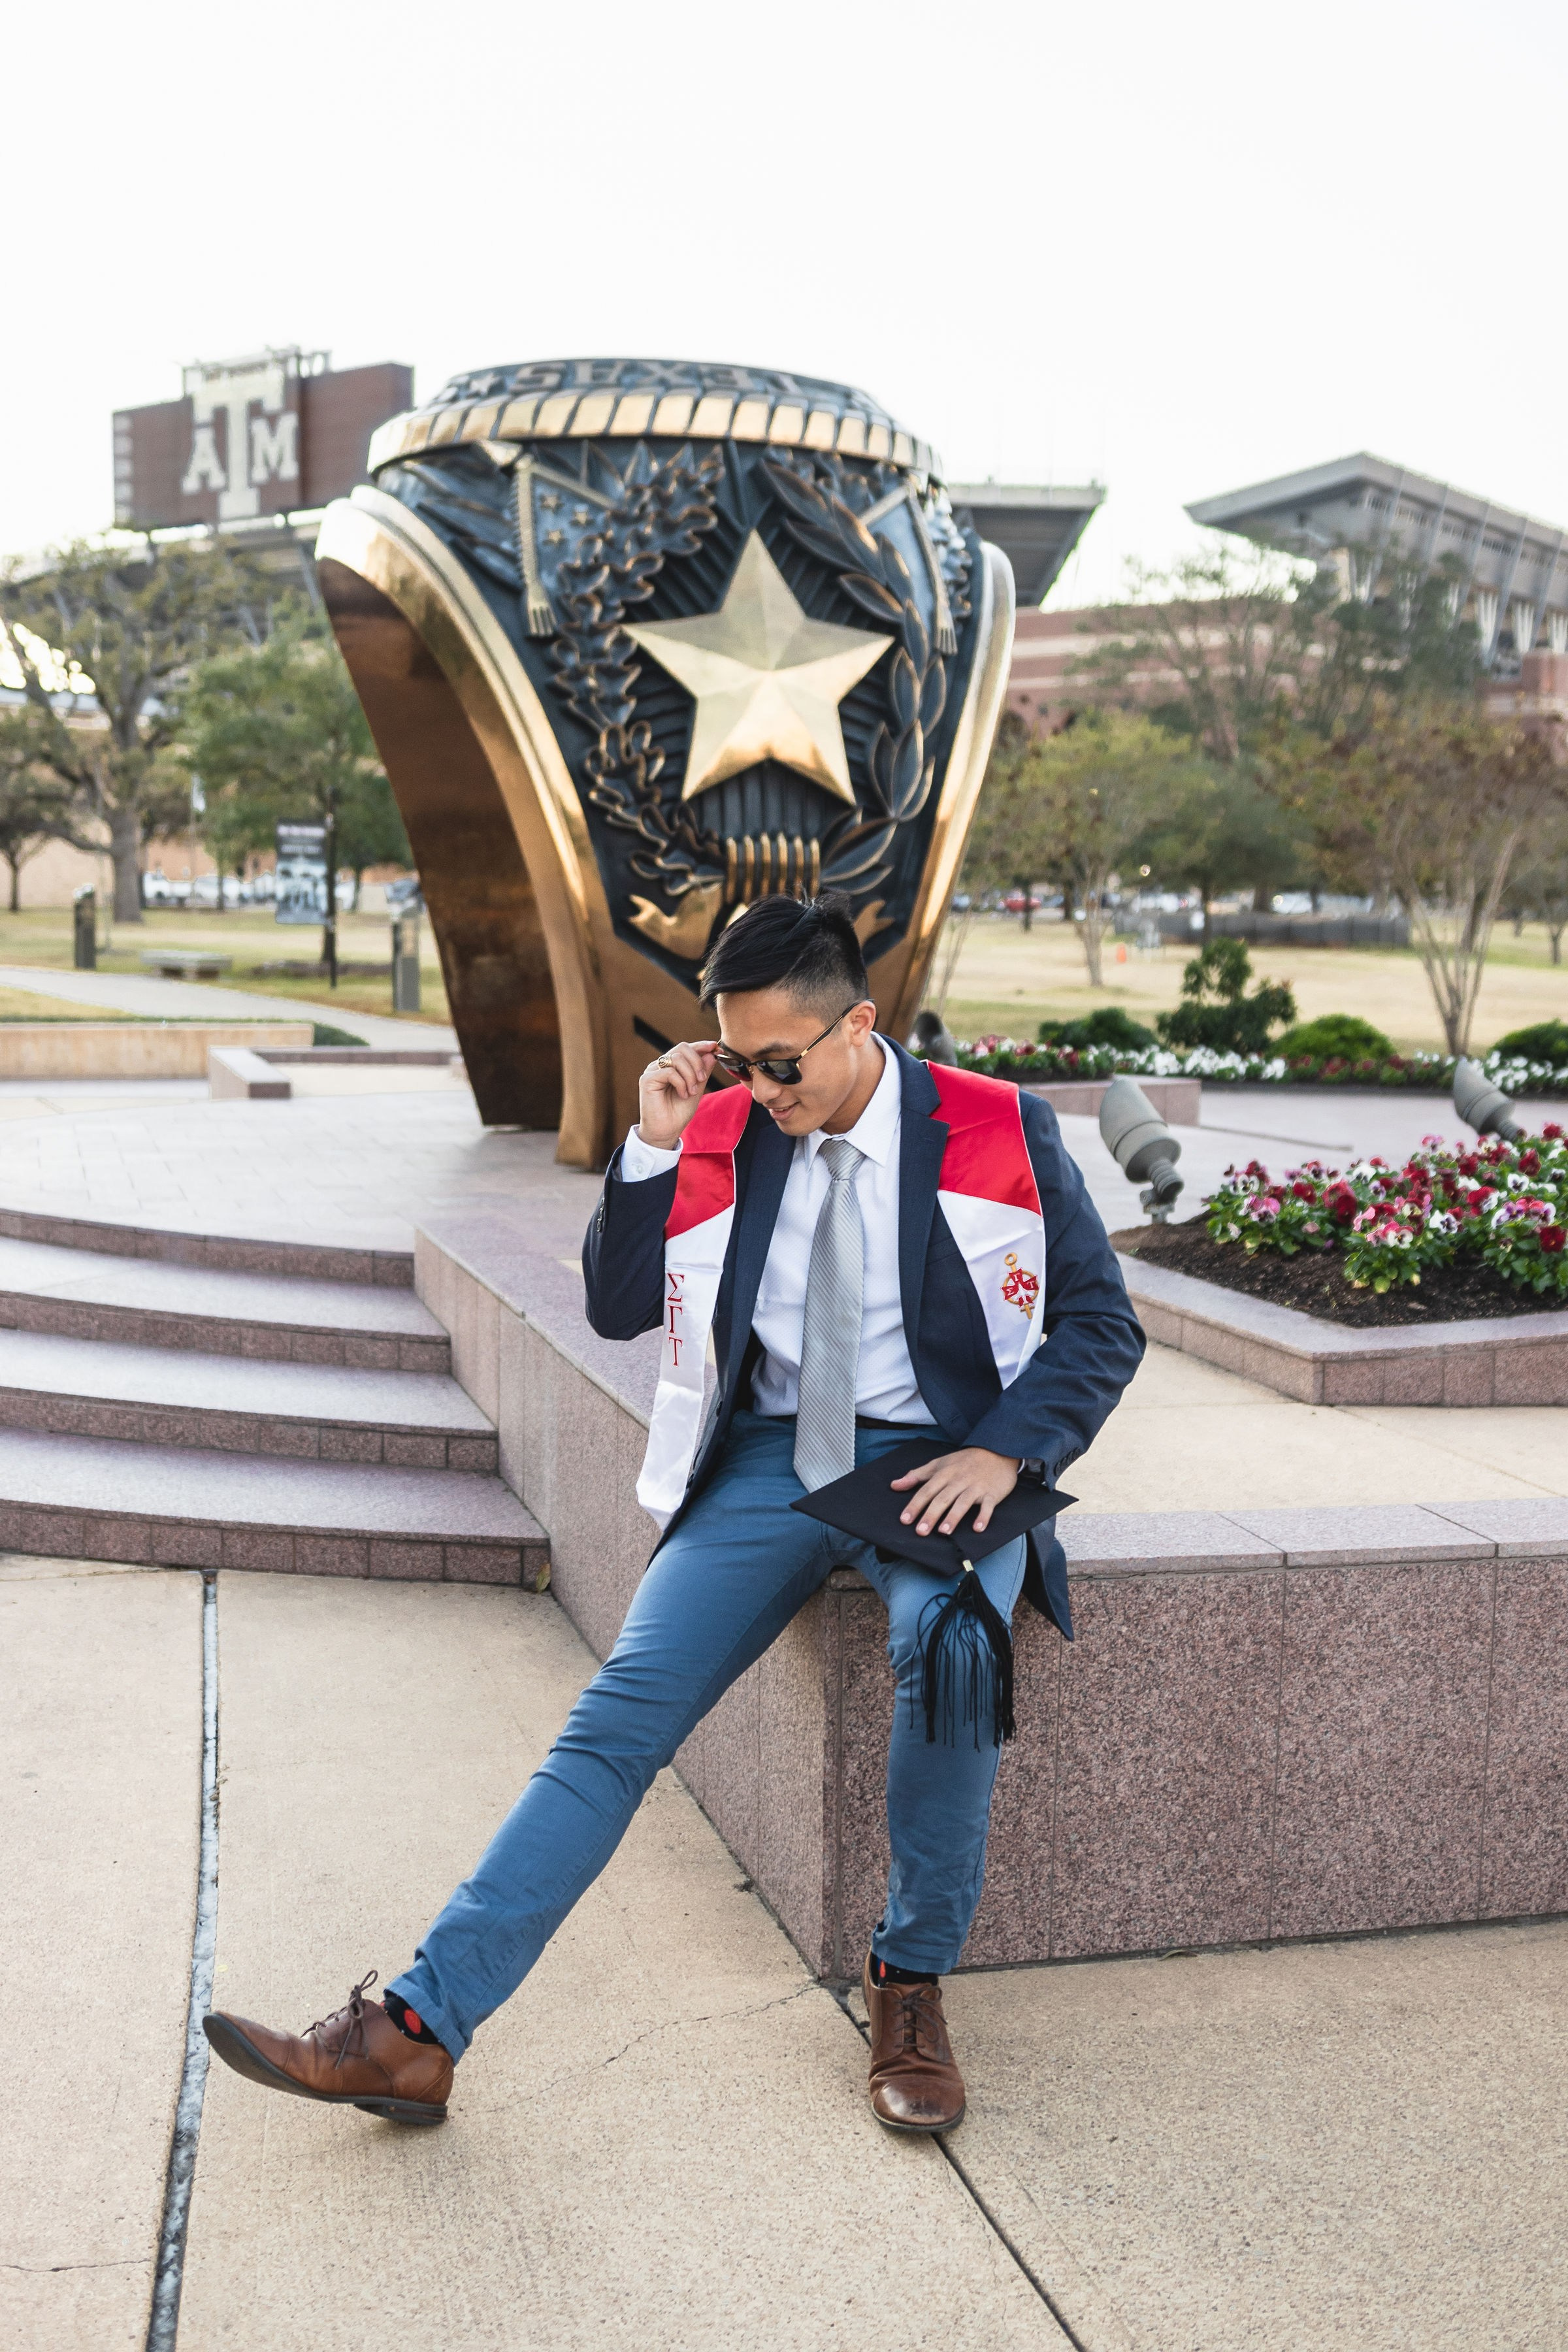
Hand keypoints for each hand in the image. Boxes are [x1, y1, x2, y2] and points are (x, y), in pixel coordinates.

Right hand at [636, 1040, 720, 1149]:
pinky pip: (669, 1071)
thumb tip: (711, 1053)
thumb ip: (703, 1072)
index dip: (701, 1045)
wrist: (666, 1131)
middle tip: (702, 1079)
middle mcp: (661, 1065)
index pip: (686, 1048)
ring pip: (677, 1058)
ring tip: (692, 1091)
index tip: (715, 1048)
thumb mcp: (697, 1089)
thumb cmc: (679, 1112)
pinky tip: (683, 1095)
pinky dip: (681, 1083)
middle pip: (682, 1048)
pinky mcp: (647, 1079)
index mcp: (672, 1066)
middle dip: (697, 1062)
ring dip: (690, 1075)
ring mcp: (652, 1071)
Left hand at [889, 1447, 1020, 1537]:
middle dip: (931, 1514)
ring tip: (944, 1532)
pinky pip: (988, 1505)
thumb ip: (916, 1475)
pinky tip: (978, 1528)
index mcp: (944, 1473)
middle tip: (921, 1531)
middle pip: (943, 1498)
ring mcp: (976, 1486)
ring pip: (963, 1502)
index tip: (905, 1520)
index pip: (926, 1490)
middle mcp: (959, 1480)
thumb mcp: (939, 1463)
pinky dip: (983, 1516)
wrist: (997, 1450)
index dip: (915, 1505)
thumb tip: (894, 1485)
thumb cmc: (964, 1461)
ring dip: (953, 1516)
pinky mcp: (992, 1493)